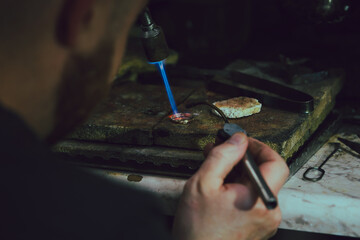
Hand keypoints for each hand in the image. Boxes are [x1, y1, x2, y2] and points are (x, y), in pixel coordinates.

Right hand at [172, 133, 288, 239]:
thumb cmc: (198, 230)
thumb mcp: (203, 183)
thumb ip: (223, 156)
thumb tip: (237, 139)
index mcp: (260, 199)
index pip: (275, 162)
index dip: (258, 147)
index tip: (242, 142)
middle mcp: (269, 212)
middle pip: (266, 173)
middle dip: (244, 158)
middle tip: (224, 151)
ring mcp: (265, 221)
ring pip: (257, 185)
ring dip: (239, 172)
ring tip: (217, 168)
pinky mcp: (258, 226)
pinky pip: (253, 199)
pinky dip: (240, 187)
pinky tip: (221, 185)